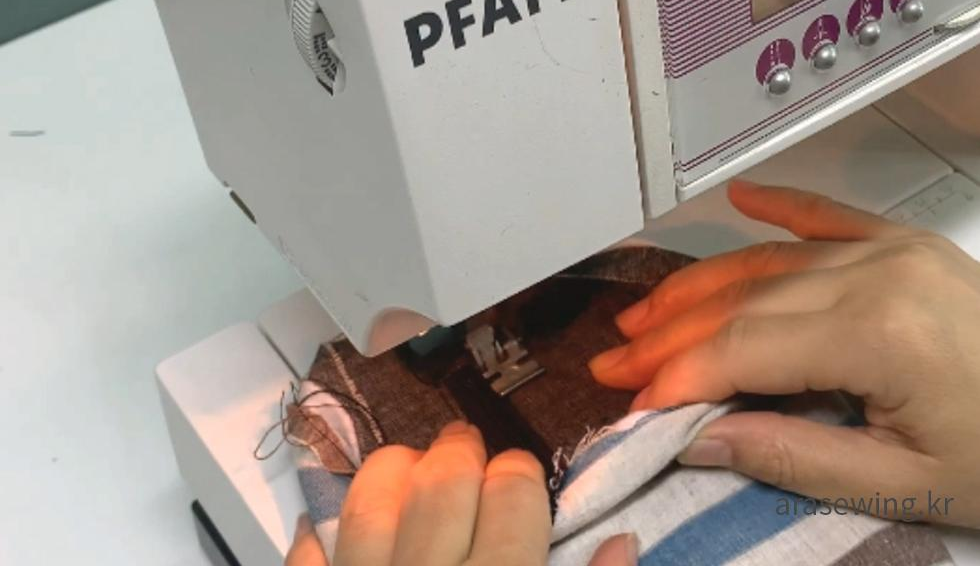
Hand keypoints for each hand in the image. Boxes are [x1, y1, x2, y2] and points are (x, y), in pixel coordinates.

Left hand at [286, 421, 638, 564]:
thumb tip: (622, 543)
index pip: (512, 498)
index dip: (517, 474)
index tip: (516, 473)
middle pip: (442, 487)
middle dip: (457, 454)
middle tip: (464, 450)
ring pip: (370, 508)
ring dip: (389, 476)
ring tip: (407, 467)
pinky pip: (310, 564)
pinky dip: (313, 543)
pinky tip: (321, 530)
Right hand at [590, 181, 979, 527]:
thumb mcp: (900, 483)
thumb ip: (791, 456)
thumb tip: (693, 438)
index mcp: (878, 334)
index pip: (742, 350)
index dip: (676, 377)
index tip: (630, 404)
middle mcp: (879, 273)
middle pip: (743, 302)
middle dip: (668, 336)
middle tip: (610, 361)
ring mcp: (894, 250)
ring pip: (769, 262)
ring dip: (698, 288)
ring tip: (641, 313)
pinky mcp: (908, 244)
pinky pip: (830, 216)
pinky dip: (781, 208)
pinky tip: (741, 197)